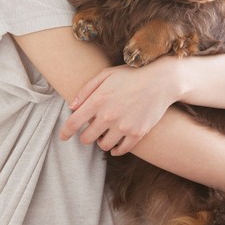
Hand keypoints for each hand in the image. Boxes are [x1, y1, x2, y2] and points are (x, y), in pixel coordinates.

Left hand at [59, 57, 177, 155]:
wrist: (162, 81)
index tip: (62, 137)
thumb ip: (86, 90)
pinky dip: (116, 149)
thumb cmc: (132, 75)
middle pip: (86, 138)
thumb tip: (72, 107)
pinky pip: (121, 150)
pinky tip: (115, 144)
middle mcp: (109, 115)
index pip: (73, 123)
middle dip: (85, 136)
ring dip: (100, 142)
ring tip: (105, 134)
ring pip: (103, 146)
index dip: (65, 132)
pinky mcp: (138, 133)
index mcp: (98, 100)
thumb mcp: (106, 75)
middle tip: (90, 130)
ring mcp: (124, 126)